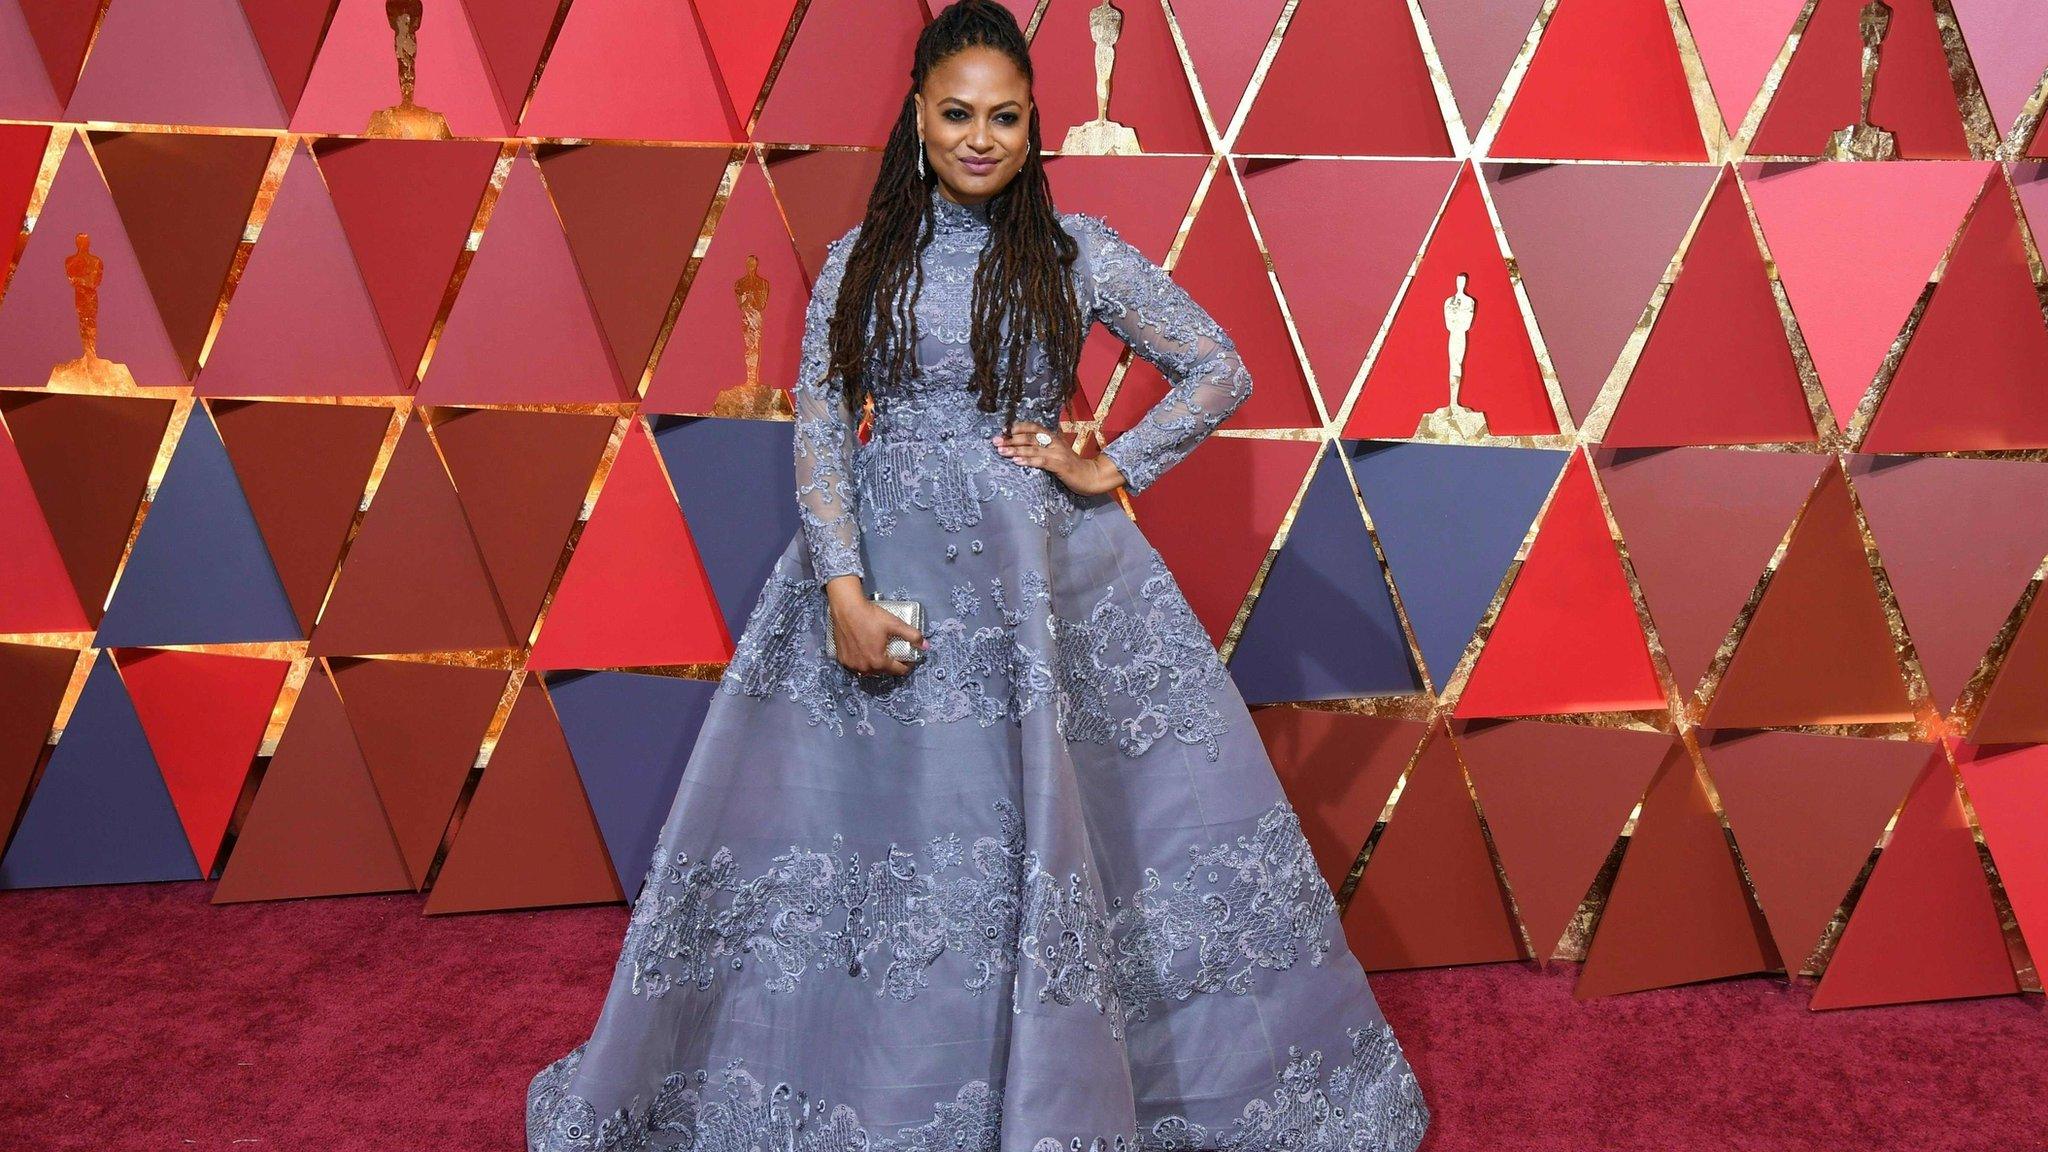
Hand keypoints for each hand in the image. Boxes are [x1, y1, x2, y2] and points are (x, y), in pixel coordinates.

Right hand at [825, 580, 928, 675]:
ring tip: (881, 653)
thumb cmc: (869, 616)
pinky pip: (856, 666)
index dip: (907, 664)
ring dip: (877, 665)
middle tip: (895, 653)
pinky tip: (866, 652)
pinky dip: (863, 662)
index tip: (909, 657)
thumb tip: (925, 645)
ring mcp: (852, 665)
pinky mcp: (842, 659)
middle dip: (892, 665)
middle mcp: (864, 667)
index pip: (898, 671)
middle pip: (884, 672)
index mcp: (878, 661)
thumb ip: (912, 635)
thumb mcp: (894, 624)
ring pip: (869, 671)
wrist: (846, 608)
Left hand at [991, 420, 1124, 495]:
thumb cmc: (1069, 465)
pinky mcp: (1059, 465)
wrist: (1090, 475)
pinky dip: (1028, 460)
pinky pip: (1041, 461)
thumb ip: (1041, 448)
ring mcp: (1057, 452)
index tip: (1002, 430)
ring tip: (1001, 451)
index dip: (1017, 427)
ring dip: (1015, 449)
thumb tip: (1019, 446)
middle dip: (1010, 439)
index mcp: (1052, 436)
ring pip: (1033, 448)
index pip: (1033, 427)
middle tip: (996, 441)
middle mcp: (1054, 441)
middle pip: (1029, 437)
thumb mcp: (1055, 452)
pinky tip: (1017, 461)